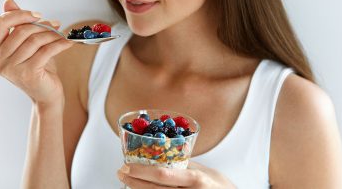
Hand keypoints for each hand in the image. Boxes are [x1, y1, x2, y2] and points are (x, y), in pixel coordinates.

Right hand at [0, 0, 73, 106]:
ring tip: (62, 35)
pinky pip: (46, 51)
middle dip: (42, 25)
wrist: (47, 95)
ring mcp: (12, 68)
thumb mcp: (28, 44)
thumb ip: (18, 24)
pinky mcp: (28, 73)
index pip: (0, 23)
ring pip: (35, 40)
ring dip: (52, 35)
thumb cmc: (39, 69)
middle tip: (56, 25)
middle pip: (21, 31)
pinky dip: (60, 44)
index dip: (19, 15)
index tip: (38, 14)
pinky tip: (68, 43)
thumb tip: (8, 0)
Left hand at [117, 161, 236, 188]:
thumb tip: (163, 156)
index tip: (126, 166)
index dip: (142, 172)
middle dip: (134, 182)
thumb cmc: (221, 186)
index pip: (163, 176)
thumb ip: (185, 165)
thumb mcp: (206, 172)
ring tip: (126, 181)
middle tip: (120, 172)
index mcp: (195, 180)